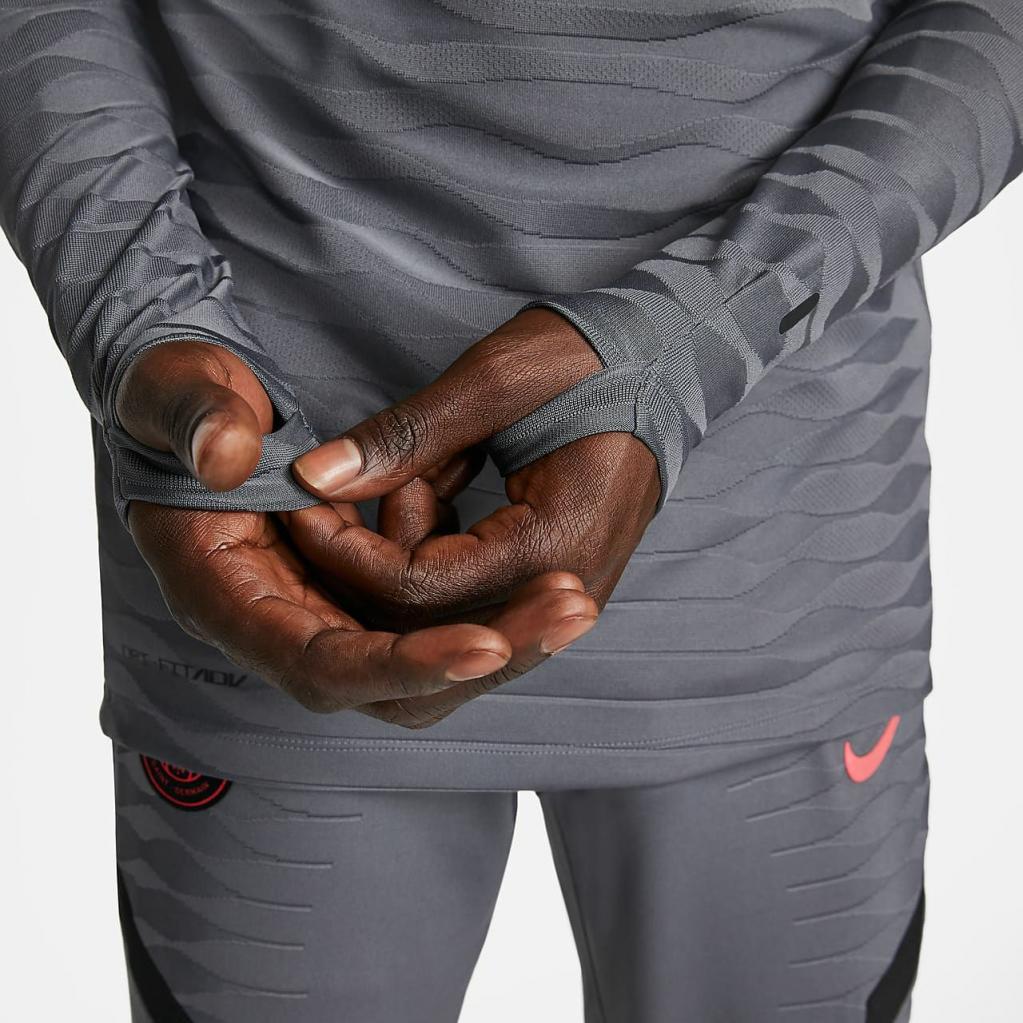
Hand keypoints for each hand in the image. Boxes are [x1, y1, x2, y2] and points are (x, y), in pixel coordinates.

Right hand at [116, 340, 596, 725]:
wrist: (191, 406)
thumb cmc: (179, 400)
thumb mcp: (178, 392)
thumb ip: (195, 417)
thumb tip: (226, 459)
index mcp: (222, 596)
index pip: (321, 667)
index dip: (404, 662)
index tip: (487, 644)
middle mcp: (274, 623)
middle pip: (389, 684)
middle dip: (480, 656)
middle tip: (570, 610)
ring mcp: (314, 611)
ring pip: (416, 655)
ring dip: (496, 630)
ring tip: (569, 594)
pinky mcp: (347, 591)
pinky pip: (418, 612)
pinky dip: (464, 579)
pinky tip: (480, 511)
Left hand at [285, 309, 659, 719]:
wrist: (668, 361)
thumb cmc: (590, 360)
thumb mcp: (492, 383)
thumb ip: (403, 438)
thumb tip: (314, 477)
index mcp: (555, 544)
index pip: (418, 591)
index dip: (347, 552)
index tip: (305, 501)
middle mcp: (565, 591)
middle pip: (430, 622)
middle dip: (372, 560)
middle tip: (346, 491)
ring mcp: (565, 592)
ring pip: (449, 616)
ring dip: (405, 551)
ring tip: (410, 476)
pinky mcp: (556, 580)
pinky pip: (473, 594)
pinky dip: (435, 548)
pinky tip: (434, 492)